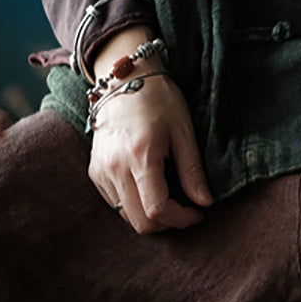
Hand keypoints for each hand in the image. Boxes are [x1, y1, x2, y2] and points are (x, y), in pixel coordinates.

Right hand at [88, 70, 212, 234]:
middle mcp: (114, 168)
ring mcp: (101, 171)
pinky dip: (134, 204)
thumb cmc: (159, 99)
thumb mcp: (183, 130)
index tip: (198, 213)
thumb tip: (205, 202)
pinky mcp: (94, 171)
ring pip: (125, 216)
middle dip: (167, 222)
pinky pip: (114, 202)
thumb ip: (192, 170)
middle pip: (139, 221)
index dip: (180, 219)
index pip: (157, 210)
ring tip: (171, 196)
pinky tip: (151, 187)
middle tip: (187, 208)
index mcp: (140, 155)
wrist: (125, 79)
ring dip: (150, 215)